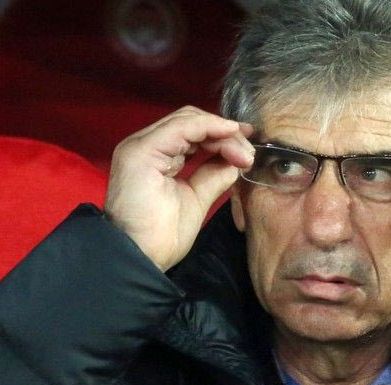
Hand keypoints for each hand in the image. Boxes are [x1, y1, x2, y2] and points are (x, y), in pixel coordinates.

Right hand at [106, 106, 254, 270]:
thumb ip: (212, 176)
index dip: (222, 135)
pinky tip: (230, 135)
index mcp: (156, 157)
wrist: (141, 257)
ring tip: (244, 153)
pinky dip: (210, 127)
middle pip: (192, 122)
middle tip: (249, 153)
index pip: (192, 132)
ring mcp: (141, 145)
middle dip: (226, 134)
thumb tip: (235, 160)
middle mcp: (145, 145)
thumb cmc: (162, 236)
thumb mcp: (196, 199)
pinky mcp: (142, 150)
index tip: (248, 149)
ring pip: (189, 121)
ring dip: (222, 133)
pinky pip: (182, 127)